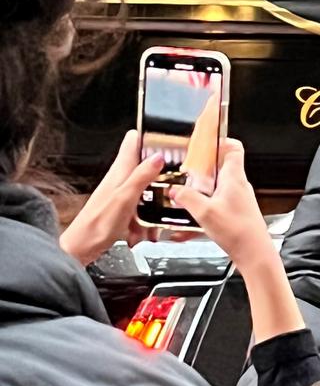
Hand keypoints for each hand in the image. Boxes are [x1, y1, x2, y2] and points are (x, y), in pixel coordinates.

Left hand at [60, 131, 163, 265]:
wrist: (81, 249)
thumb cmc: (97, 225)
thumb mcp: (125, 198)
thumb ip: (142, 175)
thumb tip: (158, 156)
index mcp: (121, 170)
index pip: (134, 139)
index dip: (150, 136)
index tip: (168, 140)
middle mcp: (121, 178)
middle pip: (148, 165)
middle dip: (162, 174)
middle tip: (172, 185)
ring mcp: (123, 193)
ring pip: (148, 189)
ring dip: (155, 203)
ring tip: (155, 217)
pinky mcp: (124, 208)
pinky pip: (143, 209)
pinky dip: (147, 219)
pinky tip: (145, 230)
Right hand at [169, 139, 273, 273]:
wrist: (254, 253)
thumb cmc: (239, 231)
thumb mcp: (205, 212)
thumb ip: (187, 198)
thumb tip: (174, 190)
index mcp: (234, 178)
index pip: (233, 147)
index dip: (220, 140)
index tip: (204, 140)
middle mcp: (238, 185)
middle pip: (220, 167)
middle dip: (201, 168)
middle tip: (185, 171)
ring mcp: (237, 199)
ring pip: (216, 187)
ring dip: (200, 190)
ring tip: (184, 196)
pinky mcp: (235, 212)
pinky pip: (216, 205)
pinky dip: (203, 209)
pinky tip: (188, 225)